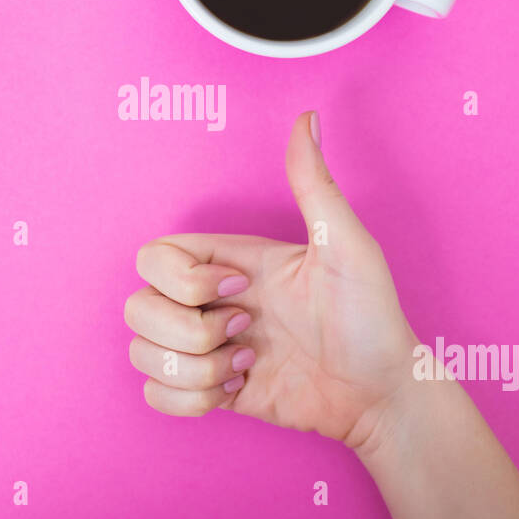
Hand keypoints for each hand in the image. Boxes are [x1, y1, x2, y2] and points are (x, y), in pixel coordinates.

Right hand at [124, 111, 419, 447]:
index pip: (154, 256)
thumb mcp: (347, 246)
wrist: (381, 395)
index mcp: (230, 262)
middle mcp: (209, 301)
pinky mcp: (210, 391)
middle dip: (187, 333)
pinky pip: (155, 394)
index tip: (240, 290)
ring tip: (245, 365)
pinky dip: (189, 400)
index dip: (184, 279)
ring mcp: (207, 347)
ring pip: (140, 353)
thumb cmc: (372, 318)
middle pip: (137, 307)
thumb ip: (315, 184)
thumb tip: (307, 118)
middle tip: (247, 333)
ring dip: (193, 370)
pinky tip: (235, 390)